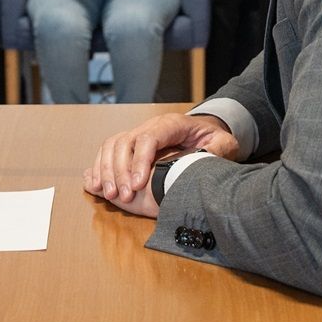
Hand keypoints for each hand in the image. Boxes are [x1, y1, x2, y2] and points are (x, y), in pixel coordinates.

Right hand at [84, 113, 241, 213]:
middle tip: (123, 197)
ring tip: (110, 195)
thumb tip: (207, 159)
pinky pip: (108, 151)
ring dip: (107, 170)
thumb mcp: (224, 142)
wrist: (205, 129)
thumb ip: (219, 150)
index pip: (148, 139)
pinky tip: (97, 185)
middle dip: (120, 170)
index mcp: (171, 124)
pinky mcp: (131, 144)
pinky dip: (100, 167)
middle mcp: (150, 126)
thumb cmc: (212, 138)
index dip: (139, 162)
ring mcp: (138, 133)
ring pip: (112, 146)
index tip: (137, 186)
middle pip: (125, 142)